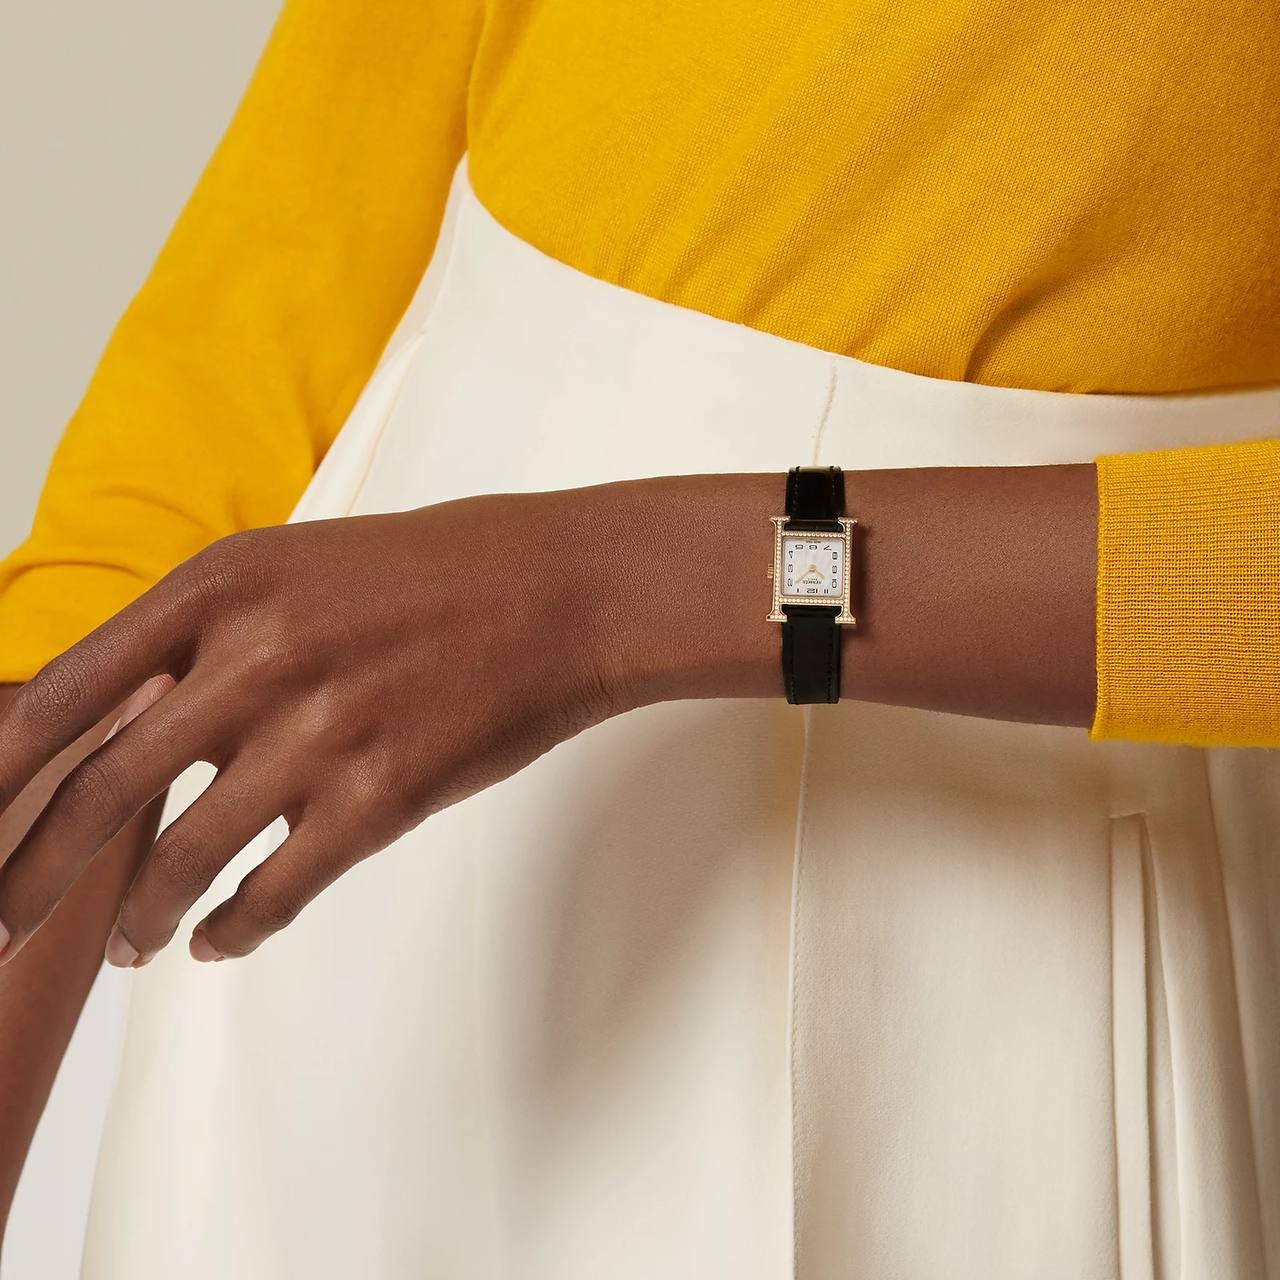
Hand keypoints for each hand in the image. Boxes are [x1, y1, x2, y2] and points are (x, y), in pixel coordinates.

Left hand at [0, 481, 749, 967]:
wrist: (564, 589)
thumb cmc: (441, 571)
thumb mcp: (300, 565)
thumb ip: (208, 635)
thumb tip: (129, 720)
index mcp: (223, 586)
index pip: (60, 695)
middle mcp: (257, 656)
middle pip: (102, 790)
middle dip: (33, 873)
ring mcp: (321, 729)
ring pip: (186, 855)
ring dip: (138, 915)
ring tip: (125, 946)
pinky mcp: (383, 796)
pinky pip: (277, 888)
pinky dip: (234, 927)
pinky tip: (216, 940)